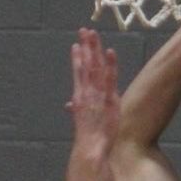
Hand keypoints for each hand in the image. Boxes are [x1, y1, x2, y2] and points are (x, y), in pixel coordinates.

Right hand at [67, 28, 119, 155]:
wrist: (90, 150)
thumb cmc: (87, 140)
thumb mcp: (81, 122)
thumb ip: (77, 110)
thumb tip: (70, 105)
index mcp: (79, 97)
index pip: (78, 73)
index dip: (78, 57)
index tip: (77, 44)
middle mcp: (85, 92)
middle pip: (85, 65)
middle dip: (85, 46)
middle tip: (84, 30)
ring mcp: (95, 95)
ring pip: (94, 67)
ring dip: (93, 49)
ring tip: (92, 33)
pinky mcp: (107, 99)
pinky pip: (109, 79)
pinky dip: (109, 65)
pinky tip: (110, 51)